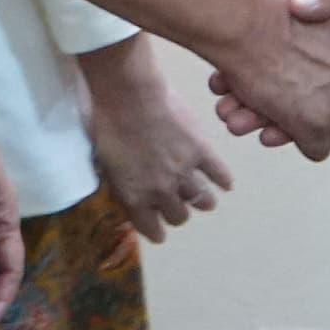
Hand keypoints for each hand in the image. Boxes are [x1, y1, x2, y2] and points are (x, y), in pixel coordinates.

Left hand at [73, 41, 233, 242]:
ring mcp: (184, 172)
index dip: (156, 232)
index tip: (160, 234)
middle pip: (179, 215)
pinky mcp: (201, 151)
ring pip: (202, 200)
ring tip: (205, 200)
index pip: (150, 228)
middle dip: (178, 213)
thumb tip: (125, 187)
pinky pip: (219, 173)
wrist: (128, 96)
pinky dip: (223, 180)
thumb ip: (119, 182)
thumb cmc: (107, 124)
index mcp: (134, 196)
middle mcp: (161, 191)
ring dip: (203, 202)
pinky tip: (226, 184)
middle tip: (178, 207)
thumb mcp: (103, 162)